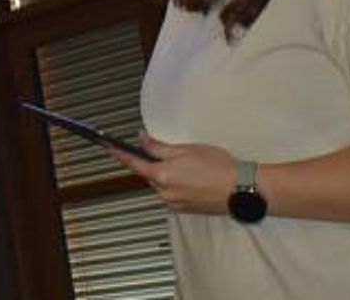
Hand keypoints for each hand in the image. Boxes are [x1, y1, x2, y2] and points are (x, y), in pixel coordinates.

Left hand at [107, 133, 238, 215]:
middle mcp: (165, 193)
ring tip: (191, 165)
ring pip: (163, 185)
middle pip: (150, 175)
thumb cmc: (216, 165)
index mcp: (162, 176)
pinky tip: (195, 177)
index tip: (108, 146)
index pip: (134, 163)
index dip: (120, 154)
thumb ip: (158, 147)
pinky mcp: (186, 210)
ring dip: (168, 174)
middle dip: (154, 163)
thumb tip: (141, 140)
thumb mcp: (185, 149)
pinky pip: (174, 194)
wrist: (241, 189)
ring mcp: (175, 204)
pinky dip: (178, 184)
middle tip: (170, 151)